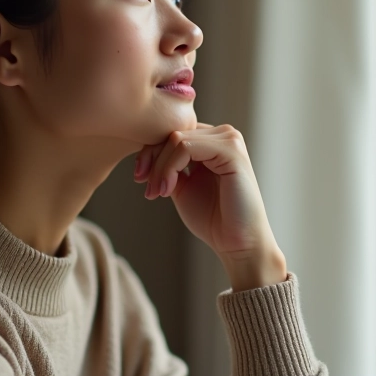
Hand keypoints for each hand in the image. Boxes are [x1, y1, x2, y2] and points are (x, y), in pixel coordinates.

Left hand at [133, 123, 286, 287]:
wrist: (237, 243)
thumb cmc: (213, 218)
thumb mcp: (181, 186)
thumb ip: (168, 165)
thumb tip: (143, 152)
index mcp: (212, 140)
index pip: (173, 131)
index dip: (150, 152)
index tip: (139, 178)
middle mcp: (222, 134)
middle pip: (172, 132)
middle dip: (151, 160)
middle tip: (145, 187)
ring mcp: (229, 139)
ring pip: (176, 139)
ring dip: (159, 167)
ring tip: (156, 192)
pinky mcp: (231, 150)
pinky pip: (186, 147)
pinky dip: (169, 168)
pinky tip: (167, 189)